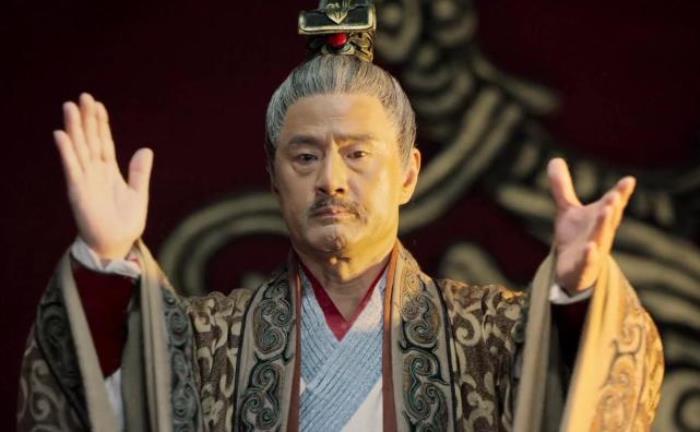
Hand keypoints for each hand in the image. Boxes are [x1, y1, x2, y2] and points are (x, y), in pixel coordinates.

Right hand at [54, 93, 152, 259]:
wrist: (116, 245)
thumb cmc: (125, 223)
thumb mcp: (139, 194)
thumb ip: (140, 172)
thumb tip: (146, 149)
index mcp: (109, 171)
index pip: (104, 142)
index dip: (101, 124)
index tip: (98, 105)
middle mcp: (95, 172)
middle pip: (90, 139)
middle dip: (86, 119)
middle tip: (83, 96)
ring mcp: (85, 180)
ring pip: (79, 148)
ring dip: (74, 128)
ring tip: (70, 107)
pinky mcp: (78, 190)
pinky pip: (72, 167)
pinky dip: (67, 151)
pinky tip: (61, 135)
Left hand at [547, 158, 634, 293]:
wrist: (572, 271)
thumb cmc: (575, 237)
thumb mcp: (567, 210)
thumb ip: (562, 186)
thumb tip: (555, 159)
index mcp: (600, 218)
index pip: (612, 203)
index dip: (620, 192)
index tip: (629, 180)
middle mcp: (600, 233)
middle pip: (608, 219)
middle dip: (612, 207)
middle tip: (614, 195)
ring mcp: (594, 250)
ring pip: (601, 238)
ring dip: (604, 225)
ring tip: (607, 210)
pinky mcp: (583, 267)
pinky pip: (588, 261)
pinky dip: (589, 255)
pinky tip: (590, 248)